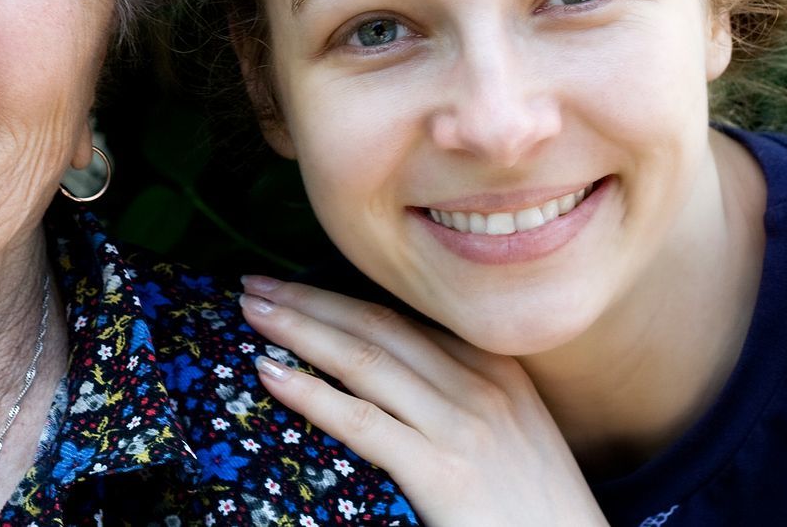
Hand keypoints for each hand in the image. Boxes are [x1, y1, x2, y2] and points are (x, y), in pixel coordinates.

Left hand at [239, 276, 605, 526]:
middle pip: (375, 326)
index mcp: (493, 368)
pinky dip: (311, 393)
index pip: (401, 317)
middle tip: (253, 284)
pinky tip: (271, 374)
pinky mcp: (444, 472)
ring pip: (362, 360)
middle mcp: (479, 384)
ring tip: (250, 313)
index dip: (338, 295)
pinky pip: (363, 422)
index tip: (289, 282)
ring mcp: (462, 426)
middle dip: (308, 300)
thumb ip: (459, 395)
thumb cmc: (536, 509)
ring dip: (298, 330)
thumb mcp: (511, 432)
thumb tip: (388, 380)